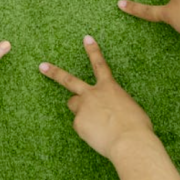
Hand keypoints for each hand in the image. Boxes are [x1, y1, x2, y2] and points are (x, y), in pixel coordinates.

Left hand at [39, 35, 153, 159]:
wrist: (129, 141)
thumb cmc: (137, 127)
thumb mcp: (130, 109)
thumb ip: (116, 105)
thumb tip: (109, 112)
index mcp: (109, 87)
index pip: (99, 64)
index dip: (93, 50)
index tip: (86, 38)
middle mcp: (92, 94)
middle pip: (69, 80)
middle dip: (54, 72)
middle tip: (42, 66)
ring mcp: (83, 108)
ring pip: (74, 105)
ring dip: (79, 110)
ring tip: (94, 122)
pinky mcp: (78, 123)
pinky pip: (80, 126)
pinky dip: (87, 131)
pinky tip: (98, 136)